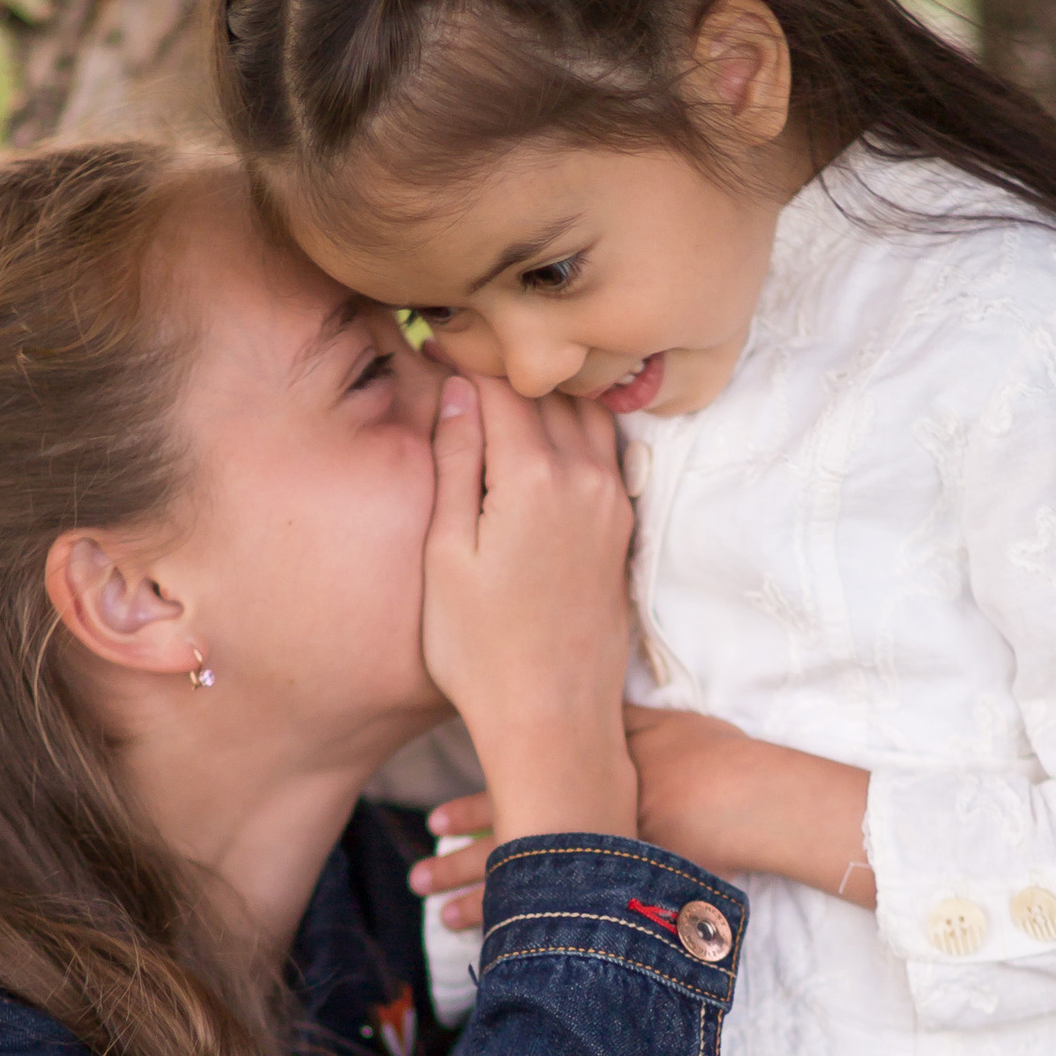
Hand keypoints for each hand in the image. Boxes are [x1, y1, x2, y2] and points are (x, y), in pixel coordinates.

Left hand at [409, 702, 874, 931]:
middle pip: (507, 850)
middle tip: (416, 880)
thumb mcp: (653, 721)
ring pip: (528, 891)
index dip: (469, 813)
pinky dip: (536, 934)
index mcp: (580, 781)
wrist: (752, 798)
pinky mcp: (626, 894)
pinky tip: (506, 950)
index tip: (433, 823)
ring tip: (441, 920)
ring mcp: (601, 866)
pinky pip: (569, 919)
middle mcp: (581, 827)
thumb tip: (572, 698)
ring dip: (481, 907)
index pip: (510, 797)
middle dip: (456, 869)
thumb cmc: (710, 753)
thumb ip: (611, 720)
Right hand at [418, 377, 636, 847]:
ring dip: (547, 392)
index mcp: (534, 477)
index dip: (465, 352)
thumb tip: (460, 390)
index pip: (502, 383)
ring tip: (502, 386)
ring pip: (586, 413)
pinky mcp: (623, 529)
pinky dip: (574, 426)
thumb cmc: (480, 650)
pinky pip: (604, 450)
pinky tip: (542, 434)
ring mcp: (612, 503)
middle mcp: (585, 479)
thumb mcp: (445, 554)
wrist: (553, 720)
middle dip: (506, 363)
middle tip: (462, 344)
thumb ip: (456, 463)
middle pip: (549, 389)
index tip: (432, 335)